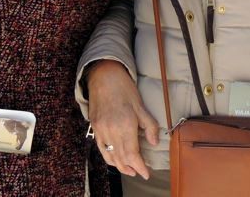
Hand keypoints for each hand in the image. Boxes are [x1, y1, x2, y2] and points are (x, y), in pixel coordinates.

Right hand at [86, 60, 160, 179]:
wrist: (103, 76)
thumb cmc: (124, 88)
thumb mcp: (141, 105)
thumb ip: (149, 125)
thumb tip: (155, 142)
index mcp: (125, 125)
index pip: (132, 154)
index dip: (140, 166)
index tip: (146, 173)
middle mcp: (112, 130)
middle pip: (121, 158)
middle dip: (131, 168)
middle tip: (140, 172)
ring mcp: (101, 130)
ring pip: (110, 156)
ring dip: (120, 166)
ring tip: (129, 170)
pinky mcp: (94, 127)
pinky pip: (101, 148)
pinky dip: (109, 157)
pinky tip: (115, 159)